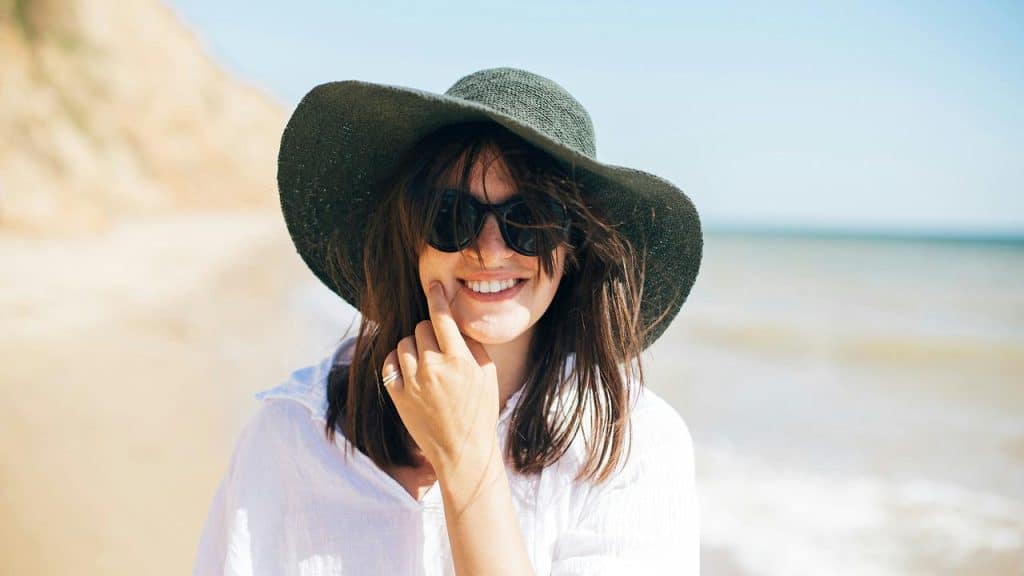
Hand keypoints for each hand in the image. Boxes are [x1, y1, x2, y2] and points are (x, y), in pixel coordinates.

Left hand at [381, 282, 498, 476]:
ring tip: (426, 362)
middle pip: (421, 327)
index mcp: (459, 360)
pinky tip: (408, 369)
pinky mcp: (397, 396)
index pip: (442, 317)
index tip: (433, 285)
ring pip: (403, 343)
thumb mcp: (487, 374)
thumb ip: (471, 345)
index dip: (437, 296)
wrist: (463, 450)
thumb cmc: (479, 410)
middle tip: (440, 347)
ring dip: (414, 346)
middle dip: (430, 331)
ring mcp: (412, 383)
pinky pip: (389, 364)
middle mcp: (433, 368)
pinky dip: (397, 361)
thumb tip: (455, 321)